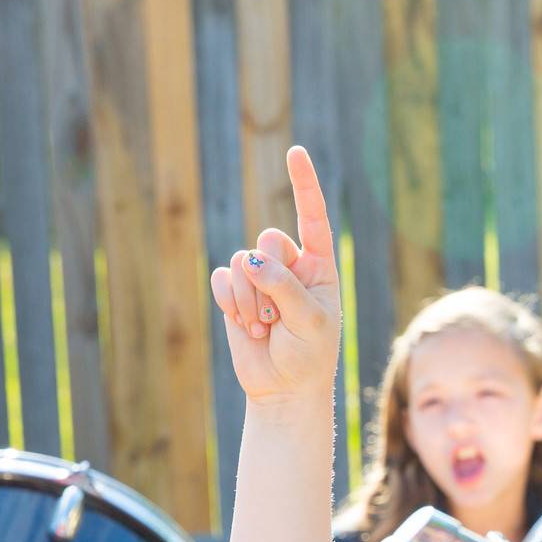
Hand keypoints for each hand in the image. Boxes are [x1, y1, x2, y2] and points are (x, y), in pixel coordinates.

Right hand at [209, 145, 341, 403]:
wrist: (284, 390)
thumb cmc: (309, 357)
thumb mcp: (309, 322)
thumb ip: (284, 287)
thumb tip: (250, 260)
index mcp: (319, 266)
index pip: (312, 217)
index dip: (304, 185)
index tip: (295, 151)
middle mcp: (290, 266)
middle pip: (267, 239)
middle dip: (269, 279)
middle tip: (279, 316)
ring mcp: (261, 278)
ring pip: (241, 261)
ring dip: (250, 299)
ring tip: (264, 328)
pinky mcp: (235, 293)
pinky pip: (222, 278)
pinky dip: (231, 303)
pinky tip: (247, 326)